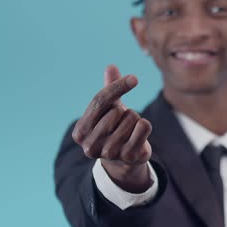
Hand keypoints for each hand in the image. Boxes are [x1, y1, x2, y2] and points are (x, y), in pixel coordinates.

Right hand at [72, 64, 152, 191]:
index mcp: (80, 131)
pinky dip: (145, 126)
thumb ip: (109, 90)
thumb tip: (111, 66)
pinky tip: (138, 137)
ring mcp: (110, 153)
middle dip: (124, 112)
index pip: (100, 101)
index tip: (134, 78)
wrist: (125, 160)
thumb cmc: (114, 129)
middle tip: (121, 125)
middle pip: (117, 110)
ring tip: (129, 132)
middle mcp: (90, 145)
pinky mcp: (129, 156)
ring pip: (132, 117)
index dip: (117, 86)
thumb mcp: (109, 109)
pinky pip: (144, 126)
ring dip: (135, 120)